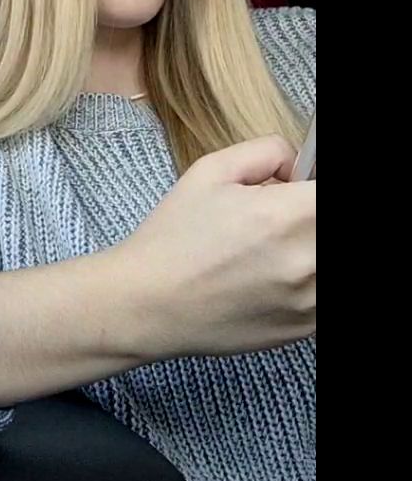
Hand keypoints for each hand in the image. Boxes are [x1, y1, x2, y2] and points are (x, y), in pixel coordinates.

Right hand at [118, 135, 314, 358]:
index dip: (312, 187)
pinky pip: (323, 291)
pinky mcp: (307, 327)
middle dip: (309, 214)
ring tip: (272, 246)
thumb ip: (267, 153)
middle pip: (328, 222)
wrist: (150, 304)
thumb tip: (301, 165)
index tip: (300, 189)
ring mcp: (310, 300)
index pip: (329, 192)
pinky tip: (271, 275)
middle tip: (283, 214)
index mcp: (282, 216)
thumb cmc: (173, 236)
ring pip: (326, 258)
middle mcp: (305, 260)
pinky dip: (307, 278)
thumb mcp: (209, 172)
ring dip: (308, 246)